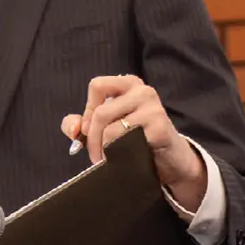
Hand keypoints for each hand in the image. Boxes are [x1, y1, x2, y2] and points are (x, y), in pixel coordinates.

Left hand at [61, 74, 205, 211]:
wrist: (170, 159)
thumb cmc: (137, 139)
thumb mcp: (108, 126)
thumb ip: (83, 123)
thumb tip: (74, 128)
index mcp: (129, 84)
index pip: (97, 86)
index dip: (88, 111)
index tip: (90, 131)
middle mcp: (143, 91)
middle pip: (100, 112)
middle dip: (93, 140)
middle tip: (96, 156)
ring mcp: (153, 108)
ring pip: (111, 129)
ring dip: (104, 151)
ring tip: (109, 160)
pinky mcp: (159, 127)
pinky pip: (127, 141)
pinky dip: (119, 155)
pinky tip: (125, 159)